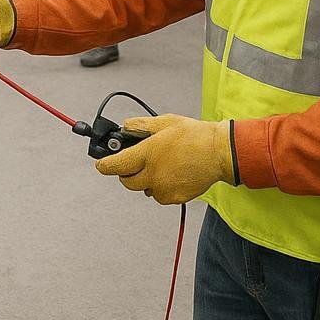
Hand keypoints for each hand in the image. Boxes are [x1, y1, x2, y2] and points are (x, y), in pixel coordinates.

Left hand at [96, 114, 234, 204]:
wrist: (219, 153)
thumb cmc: (194, 135)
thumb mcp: (164, 122)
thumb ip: (141, 126)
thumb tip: (125, 127)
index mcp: (147, 154)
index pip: (116, 165)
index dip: (104, 165)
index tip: (100, 165)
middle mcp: (153, 174)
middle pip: (127, 182)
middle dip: (126, 173)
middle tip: (132, 163)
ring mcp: (164, 188)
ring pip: (144, 189)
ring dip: (146, 180)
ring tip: (160, 165)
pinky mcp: (175, 198)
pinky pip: (160, 195)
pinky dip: (160, 188)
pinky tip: (172, 174)